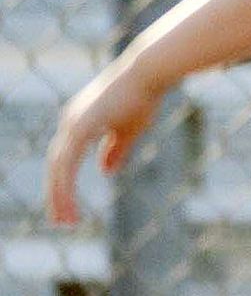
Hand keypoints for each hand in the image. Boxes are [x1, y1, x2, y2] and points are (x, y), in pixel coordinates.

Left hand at [45, 59, 162, 224]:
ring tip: (66, 220)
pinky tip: (68, 201)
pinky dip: (66, 185)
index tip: (69, 208)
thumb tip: (105, 171)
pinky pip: (67, 163)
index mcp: (79, 123)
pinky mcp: (80, 128)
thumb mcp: (128, 129)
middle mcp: (70, 123)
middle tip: (62, 222)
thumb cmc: (143, 96)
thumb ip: (115, 150)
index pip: (65, 160)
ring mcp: (73, 124)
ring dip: (59, 196)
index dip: (64, 184)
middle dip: (57, 196)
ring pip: (57, 168)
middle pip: (56, 166)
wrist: (148, 73)